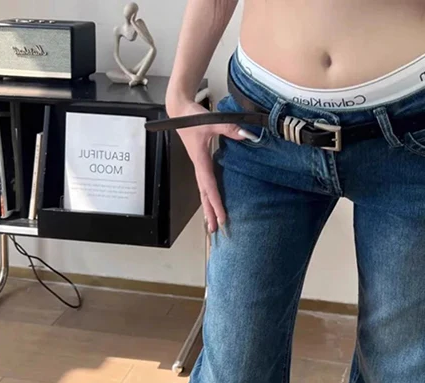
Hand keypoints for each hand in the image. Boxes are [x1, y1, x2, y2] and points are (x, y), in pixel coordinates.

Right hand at [166, 96, 248, 232]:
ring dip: (208, 208)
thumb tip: (245, 135)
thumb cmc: (191, 116)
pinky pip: (205, 184)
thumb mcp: (211, 121)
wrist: (179, 110)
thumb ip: (229, 128)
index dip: (216, 203)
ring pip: (203, 191)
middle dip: (210, 213)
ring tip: (212, 223)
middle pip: (204, 195)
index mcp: (200, 161)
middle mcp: (199, 166)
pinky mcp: (200, 162)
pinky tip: (212, 203)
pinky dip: (208, 196)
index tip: (222, 217)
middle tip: (215, 230)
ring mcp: (199, 165)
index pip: (210, 187)